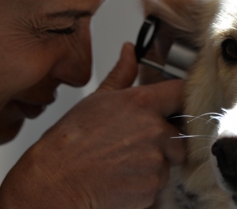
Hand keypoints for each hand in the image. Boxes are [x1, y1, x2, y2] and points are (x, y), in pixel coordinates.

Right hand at [0, 43, 185, 208]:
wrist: (55, 182)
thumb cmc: (70, 142)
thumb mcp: (97, 99)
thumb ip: (122, 74)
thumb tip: (129, 51)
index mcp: (142, 104)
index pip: (181, 93)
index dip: (180, 100)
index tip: (176, 107)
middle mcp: (154, 130)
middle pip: (181, 133)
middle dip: (166, 140)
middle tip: (138, 145)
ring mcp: (155, 160)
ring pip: (170, 161)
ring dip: (156, 164)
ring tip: (126, 162)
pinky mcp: (152, 187)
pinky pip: (159, 184)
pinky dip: (146, 184)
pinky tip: (123, 178)